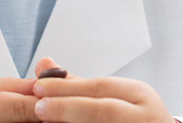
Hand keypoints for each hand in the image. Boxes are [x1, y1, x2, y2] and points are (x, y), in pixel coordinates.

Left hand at [32, 58, 174, 122]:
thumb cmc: (133, 119)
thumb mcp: (114, 96)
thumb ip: (78, 84)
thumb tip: (43, 64)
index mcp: (141, 95)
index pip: (100, 87)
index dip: (66, 87)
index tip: (38, 87)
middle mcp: (145, 117)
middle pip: (103, 110)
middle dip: (67, 108)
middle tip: (38, 107)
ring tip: (45, 121)